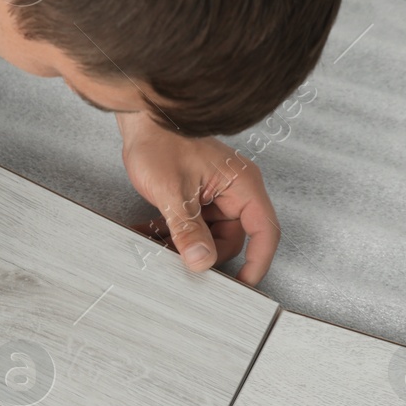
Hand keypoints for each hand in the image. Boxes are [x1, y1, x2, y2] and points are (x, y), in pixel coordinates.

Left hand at [116, 111, 280, 285]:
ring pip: (208, 236)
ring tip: (156, 243)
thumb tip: (202, 261)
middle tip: (179, 262)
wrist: (140, 120)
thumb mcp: (173, 192)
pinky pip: (193, 225)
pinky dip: (173, 233)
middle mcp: (234, 191)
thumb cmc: (161, 140)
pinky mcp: (197, 197)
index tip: (245, 285)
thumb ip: (188, 229)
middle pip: (232, 239)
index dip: (258, 262)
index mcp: (242, 185)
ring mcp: (216, 194)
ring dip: (184, 244)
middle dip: (204, 253)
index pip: (265, 232)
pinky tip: (149, 233)